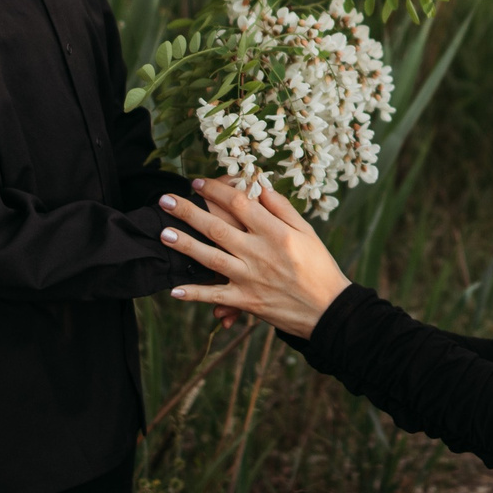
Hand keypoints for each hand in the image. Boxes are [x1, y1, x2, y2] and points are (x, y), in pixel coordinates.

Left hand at [156, 178, 351, 340]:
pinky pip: (216, 297)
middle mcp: (260, 253)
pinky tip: (174, 290)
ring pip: (210, 259)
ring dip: (184, 246)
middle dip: (188, 212)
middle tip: (165, 201)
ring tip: (164, 234)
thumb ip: (282, 208)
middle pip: (217, 228)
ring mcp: (251, 278)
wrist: (329, 310)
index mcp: (276, 232)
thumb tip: (260, 185)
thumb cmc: (320, 267)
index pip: (240, 204)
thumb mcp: (307, 232)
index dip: (216, 190)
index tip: (197, 182)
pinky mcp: (247, 301)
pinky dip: (195, 294)